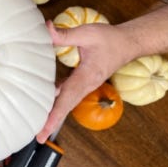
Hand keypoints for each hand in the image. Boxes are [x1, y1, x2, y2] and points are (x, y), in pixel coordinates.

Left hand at [36, 20, 136, 142]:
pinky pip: (68, 94)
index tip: (46, 128)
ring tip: (40, 126)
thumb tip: (45, 29)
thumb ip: (65, 34)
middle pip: (66, 107)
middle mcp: (86, 85)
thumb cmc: (109, 39)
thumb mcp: (87, 33)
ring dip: (54, 114)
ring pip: (67, 102)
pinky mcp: (83, 82)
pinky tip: (46, 103)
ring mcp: (85, 85)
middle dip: (52, 122)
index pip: (67, 98)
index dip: (55, 114)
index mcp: (87, 77)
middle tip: (39, 137)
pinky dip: (57, 101)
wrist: (127, 43)